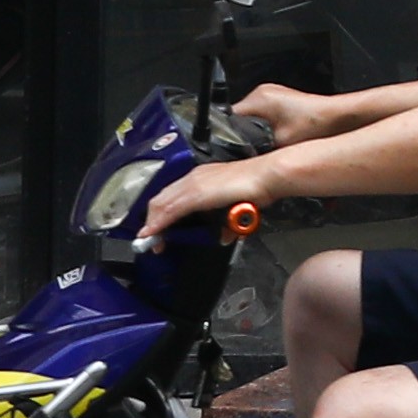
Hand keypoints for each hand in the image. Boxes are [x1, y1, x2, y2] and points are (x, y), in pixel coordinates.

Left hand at [139, 156, 271, 242]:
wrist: (266, 176)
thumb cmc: (257, 188)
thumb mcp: (236, 208)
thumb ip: (227, 222)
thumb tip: (224, 236)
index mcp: (201, 177)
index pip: (171, 195)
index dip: (160, 213)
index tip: (156, 229)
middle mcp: (193, 177)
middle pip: (161, 199)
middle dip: (152, 220)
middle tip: (150, 240)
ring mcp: (194, 184)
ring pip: (163, 204)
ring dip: (153, 224)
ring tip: (150, 240)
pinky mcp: (197, 193)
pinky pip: (171, 209)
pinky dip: (160, 222)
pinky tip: (154, 233)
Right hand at [238, 82, 386, 147]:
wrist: (341, 120)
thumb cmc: (318, 125)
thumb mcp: (280, 144)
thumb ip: (258, 151)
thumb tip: (245, 163)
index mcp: (259, 99)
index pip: (229, 119)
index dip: (227, 138)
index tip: (229, 152)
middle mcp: (264, 94)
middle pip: (240, 120)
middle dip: (242, 137)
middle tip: (249, 153)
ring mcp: (275, 98)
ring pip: (253, 121)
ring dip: (256, 135)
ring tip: (265, 147)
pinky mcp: (284, 104)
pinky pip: (266, 119)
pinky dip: (268, 130)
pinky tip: (277, 141)